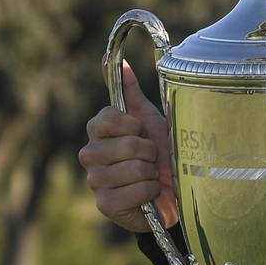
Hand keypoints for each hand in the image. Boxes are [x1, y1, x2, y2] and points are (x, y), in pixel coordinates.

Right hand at [80, 61, 177, 232]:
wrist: (175, 192)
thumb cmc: (162, 153)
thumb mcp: (150, 119)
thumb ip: (131, 92)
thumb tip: (115, 60)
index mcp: (99, 131)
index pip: (107, 118)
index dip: (133, 126)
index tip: (143, 132)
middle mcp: (90, 154)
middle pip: (123, 145)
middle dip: (148, 151)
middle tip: (152, 158)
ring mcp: (95, 181)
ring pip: (130, 169)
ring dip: (150, 172)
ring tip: (151, 175)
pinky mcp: (104, 204)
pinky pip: (131, 191)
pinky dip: (148, 191)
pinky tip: (149, 193)